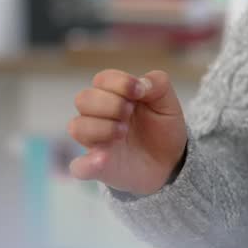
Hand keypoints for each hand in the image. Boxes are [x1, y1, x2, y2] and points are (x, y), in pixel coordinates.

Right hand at [67, 69, 187, 195]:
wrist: (170, 161)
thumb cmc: (162, 127)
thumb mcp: (167, 101)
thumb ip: (158, 83)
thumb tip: (141, 83)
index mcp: (114, 96)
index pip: (102, 79)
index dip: (119, 82)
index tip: (140, 92)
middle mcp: (99, 116)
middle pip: (83, 99)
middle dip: (109, 103)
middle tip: (129, 112)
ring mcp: (96, 142)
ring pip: (77, 127)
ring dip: (101, 126)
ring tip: (123, 132)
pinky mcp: (99, 168)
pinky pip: (79, 167)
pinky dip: (86, 163)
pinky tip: (103, 158)